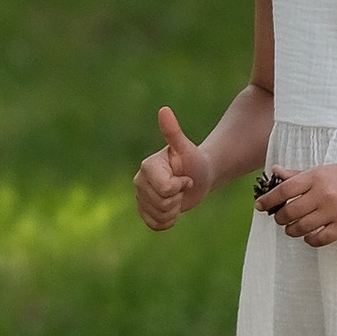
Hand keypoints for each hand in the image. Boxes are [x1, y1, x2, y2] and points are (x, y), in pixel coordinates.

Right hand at [133, 105, 211, 231]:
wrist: (197, 177)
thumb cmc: (194, 161)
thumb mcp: (186, 148)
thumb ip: (172, 132)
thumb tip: (163, 109)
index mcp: (147, 166)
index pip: (164, 189)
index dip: (179, 187)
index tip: (184, 177)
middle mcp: (139, 181)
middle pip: (161, 204)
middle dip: (177, 199)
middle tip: (181, 187)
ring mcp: (140, 197)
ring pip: (159, 216)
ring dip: (174, 210)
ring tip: (177, 196)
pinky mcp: (144, 211)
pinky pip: (155, 225)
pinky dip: (168, 221)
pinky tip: (172, 208)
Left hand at [254, 162, 336, 246]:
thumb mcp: (326, 170)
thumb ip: (299, 174)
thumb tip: (275, 171)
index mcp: (317, 176)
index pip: (284, 190)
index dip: (268, 199)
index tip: (259, 206)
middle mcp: (323, 194)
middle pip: (290, 211)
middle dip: (279, 218)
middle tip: (279, 218)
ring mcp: (334, 212)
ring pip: (301, 227)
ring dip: (292, 231)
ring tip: (292, 229)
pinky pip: (319, 239)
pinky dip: (309, 240)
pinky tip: (309, 236)